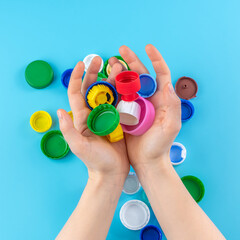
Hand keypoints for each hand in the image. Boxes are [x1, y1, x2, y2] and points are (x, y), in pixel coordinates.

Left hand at [57, 57, 129, 184]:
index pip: (76, 93)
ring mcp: (106, 115)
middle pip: (92, 88)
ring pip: (108, 92)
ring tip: (118, 67)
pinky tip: (128, 82)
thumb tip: (59, 111)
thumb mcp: (80, 147)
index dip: (77, 77)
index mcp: (82, 117)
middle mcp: (93, 113)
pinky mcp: (118, 119)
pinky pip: (120, 101)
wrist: (112, 171)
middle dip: (95, 72)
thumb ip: (68, 130)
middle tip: (101, 59)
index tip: (82, 63)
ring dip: (112, 78)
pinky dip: (123, 90)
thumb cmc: (95, 161)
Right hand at [109, 44, 180, 174]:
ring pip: (127, 84)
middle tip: (121, 50)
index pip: (160, 74)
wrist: (147, 161)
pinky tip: (104, 81)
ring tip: (110, 62)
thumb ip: (172, 105)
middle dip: (132, 61)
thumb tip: (167, 83)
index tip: (148, 47)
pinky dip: (112, 88)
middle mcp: (148, 99)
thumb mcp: (170, 127)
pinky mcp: (125, 113)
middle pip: (141, 75)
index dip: (156, 59)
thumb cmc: (160, 146)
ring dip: (119, 72)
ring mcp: (136, 105)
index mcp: (161, 99)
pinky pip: (118, 97)